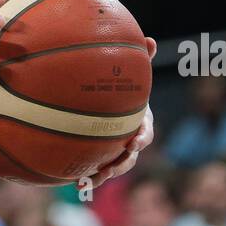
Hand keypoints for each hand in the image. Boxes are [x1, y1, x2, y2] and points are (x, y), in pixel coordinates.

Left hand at [79, 36, 155, 192]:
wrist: (105, 105)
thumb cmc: (121, 88)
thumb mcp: (131, 75)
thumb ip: (139, 59)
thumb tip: (149, 40)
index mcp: (139, 121)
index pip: (146, 132)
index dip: (142, 138)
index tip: (135, 142)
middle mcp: (130, 139)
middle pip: (131, 157)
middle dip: (122, 163)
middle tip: (112, 167)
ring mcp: (116, 150)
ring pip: (114, 167)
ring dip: (105, 175)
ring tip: (92, 180)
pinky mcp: (101, 157)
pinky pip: (97, 170)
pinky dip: (89, 178)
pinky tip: (76, 184)